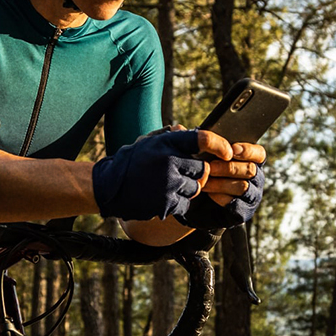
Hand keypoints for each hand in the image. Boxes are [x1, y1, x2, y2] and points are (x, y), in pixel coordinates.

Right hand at [91, 128, 209, 220]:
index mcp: (166, 142)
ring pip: (196, 188)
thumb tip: (191, 131)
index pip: (202, 138)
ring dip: (187, 190)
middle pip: (203, 169)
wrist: (107, 187)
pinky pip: (185, 204)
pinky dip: (178, 203)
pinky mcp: (166, 203)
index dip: (219, 145)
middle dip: (197, 174)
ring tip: (167, 186)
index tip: (228, 153)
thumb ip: (171, 136)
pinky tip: (162, 198)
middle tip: (182, 174)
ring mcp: (168, 183)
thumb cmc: (132, 162)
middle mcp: (169, 161)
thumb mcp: (149, 141)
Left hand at [175, 134, 266, 228]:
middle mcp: (255, 177)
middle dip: (228, 167)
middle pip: (250, 169)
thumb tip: (177, 128)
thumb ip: (189, 142)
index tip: (231, 150)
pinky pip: (237, 204)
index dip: (248, 151)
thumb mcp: (196, 155)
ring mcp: (251, 196)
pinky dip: (222, 198)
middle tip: (210, 167)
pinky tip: (209, 194)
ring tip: (204, 181)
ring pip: (243, 186)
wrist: (193, 201)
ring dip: (222, 183)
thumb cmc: (200, 172)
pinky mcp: (243, 212)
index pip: (259, 153)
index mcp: (249, 160)